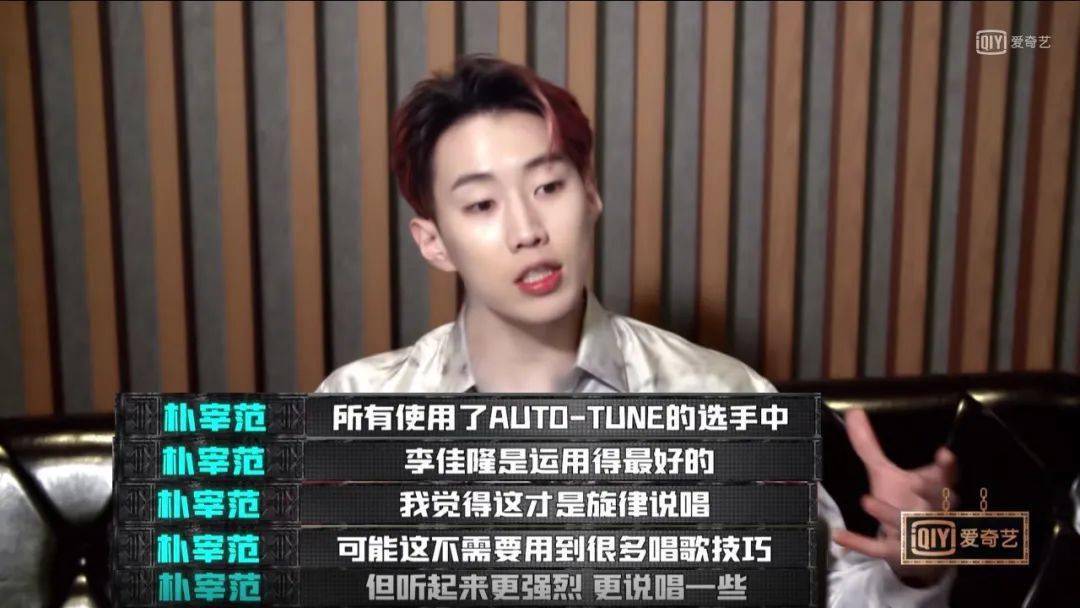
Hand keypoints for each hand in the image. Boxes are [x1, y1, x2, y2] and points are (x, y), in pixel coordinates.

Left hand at [832, 408, 958, 586]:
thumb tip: (853, 411)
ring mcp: (915, 534)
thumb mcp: (885, 473)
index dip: (947, 468)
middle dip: (929, 493)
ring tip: (867, 500)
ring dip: (889, 514)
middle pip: (935, 502)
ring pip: (908, 525)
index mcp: (932, 490)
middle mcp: (930, 512)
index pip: (946, 477)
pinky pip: (879, 548)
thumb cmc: (902, 502)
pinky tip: (839, 535)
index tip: (944, 454)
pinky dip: (859, 542)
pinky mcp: (897, 552)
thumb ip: (869, 446)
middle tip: (915, 483)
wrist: (915, 550)